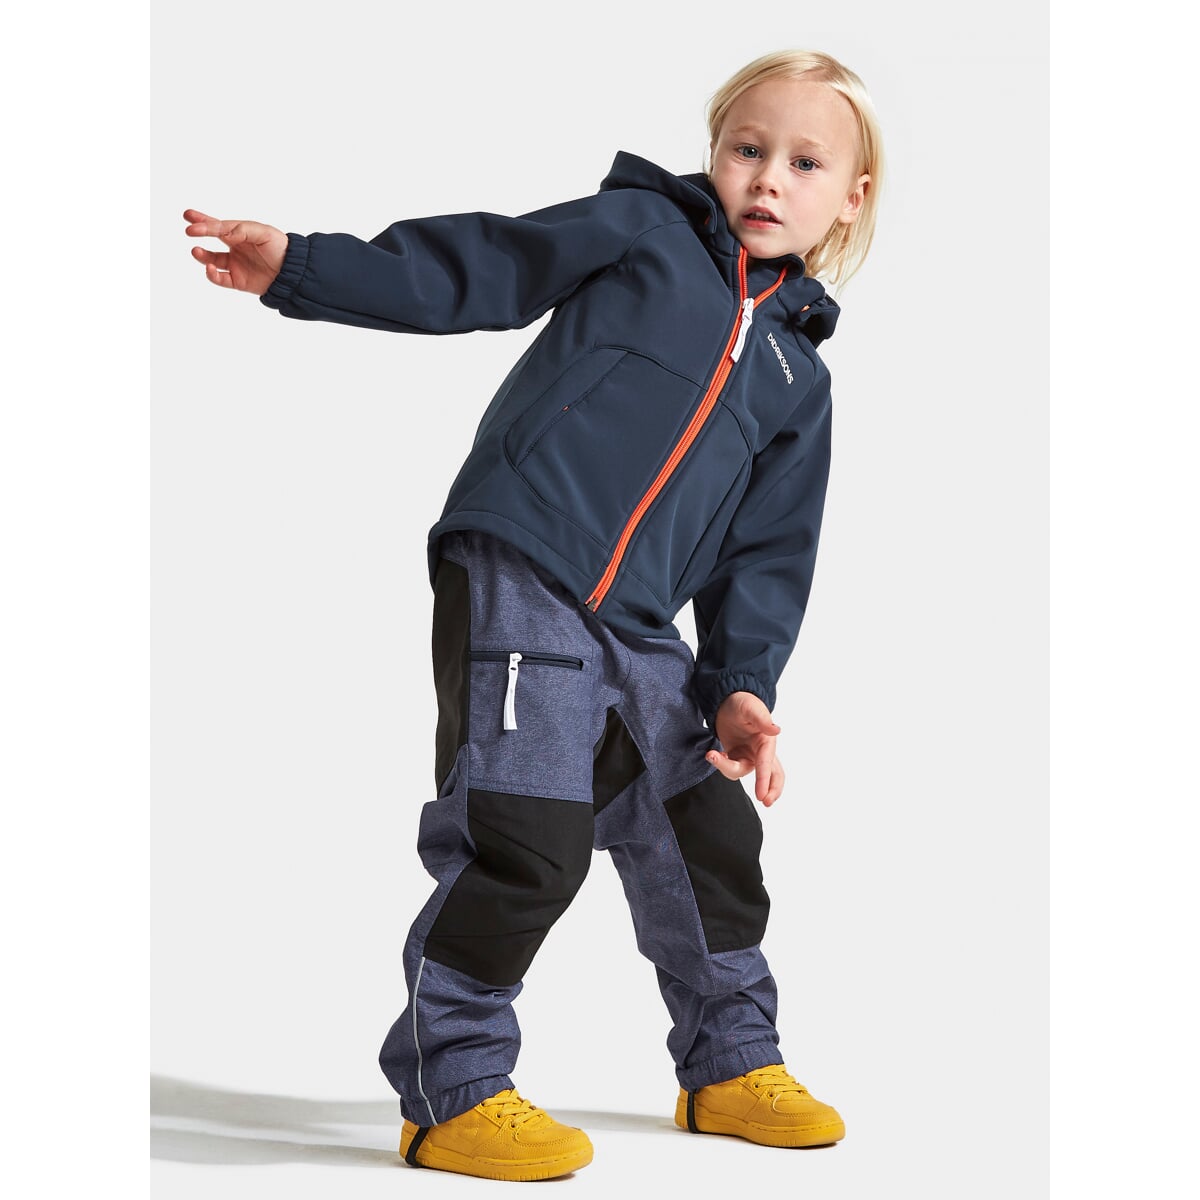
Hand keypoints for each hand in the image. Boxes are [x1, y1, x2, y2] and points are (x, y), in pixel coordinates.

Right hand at [183, 210, 288, 294]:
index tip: (190, 220)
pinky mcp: (238, 281)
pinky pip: (220, 279)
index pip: (220, 226)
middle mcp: (237, 247)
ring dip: (202, 256)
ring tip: (196, 251)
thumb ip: (243, 230)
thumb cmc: (282, 249)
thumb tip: (224, 233)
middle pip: (213, 237)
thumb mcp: (265, 233)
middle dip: (199, 231)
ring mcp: (236, 264)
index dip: (205, 223)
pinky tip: (210, 268)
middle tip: (187, 229)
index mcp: (242, 233)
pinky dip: (212, 275)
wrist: (294, 274)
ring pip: (212, 259)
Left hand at [707, 691, 784, 806]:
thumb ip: (762, 718)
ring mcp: (749, 755)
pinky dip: (721, 765)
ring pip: (742, 772)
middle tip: (765, 802)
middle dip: (770, 790)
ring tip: (711, 754)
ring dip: (726, 768)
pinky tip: (713, 754)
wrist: (726, 701)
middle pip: (772, 776)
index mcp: (767, 741)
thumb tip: (776, 730)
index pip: (767, 764)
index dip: (764, 780)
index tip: (762, 797)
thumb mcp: (750, 707)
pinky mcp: (736, 756)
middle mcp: (760, 751)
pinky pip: (730, 767)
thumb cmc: (741, 702)